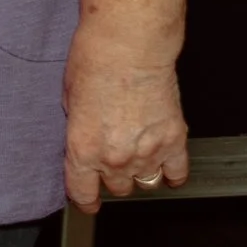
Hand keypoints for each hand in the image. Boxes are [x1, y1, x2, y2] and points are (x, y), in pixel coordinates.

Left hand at [63, 21, 189, 213]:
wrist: (129, 46)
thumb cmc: (93, 63)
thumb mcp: (68, 100)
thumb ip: (78, 129)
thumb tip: (84, 140)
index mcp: (83, 149)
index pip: (83, 193)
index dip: (84, 199)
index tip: (86, 199)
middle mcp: (116, 158)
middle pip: (117, 188)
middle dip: (111, 177)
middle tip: (110, 160)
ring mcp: (148, 152)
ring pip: (146, 184)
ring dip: (139, 175)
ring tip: (135, 158)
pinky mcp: (175, 140)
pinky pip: (177, 173)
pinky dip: (171, 172)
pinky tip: (164, 164)